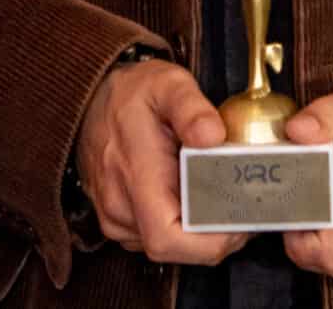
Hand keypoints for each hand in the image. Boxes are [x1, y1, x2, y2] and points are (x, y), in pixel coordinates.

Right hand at [74, 58, 248, 266]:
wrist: (89, 99)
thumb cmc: (130, 93)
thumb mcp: (167, 84)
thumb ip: (191, 107)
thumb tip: (213, 135)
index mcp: (134, 174)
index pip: (167, 237)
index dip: (209, 242)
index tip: (239, 221)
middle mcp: (119, 205)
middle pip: (175, 249)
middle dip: (215, 238)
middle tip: (244, 211)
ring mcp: (115, 217)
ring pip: (168, 247)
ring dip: (200, 233)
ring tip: (225, 202)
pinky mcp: (117, 220)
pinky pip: (157, 237)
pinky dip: (183, 227)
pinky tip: (198, 200)